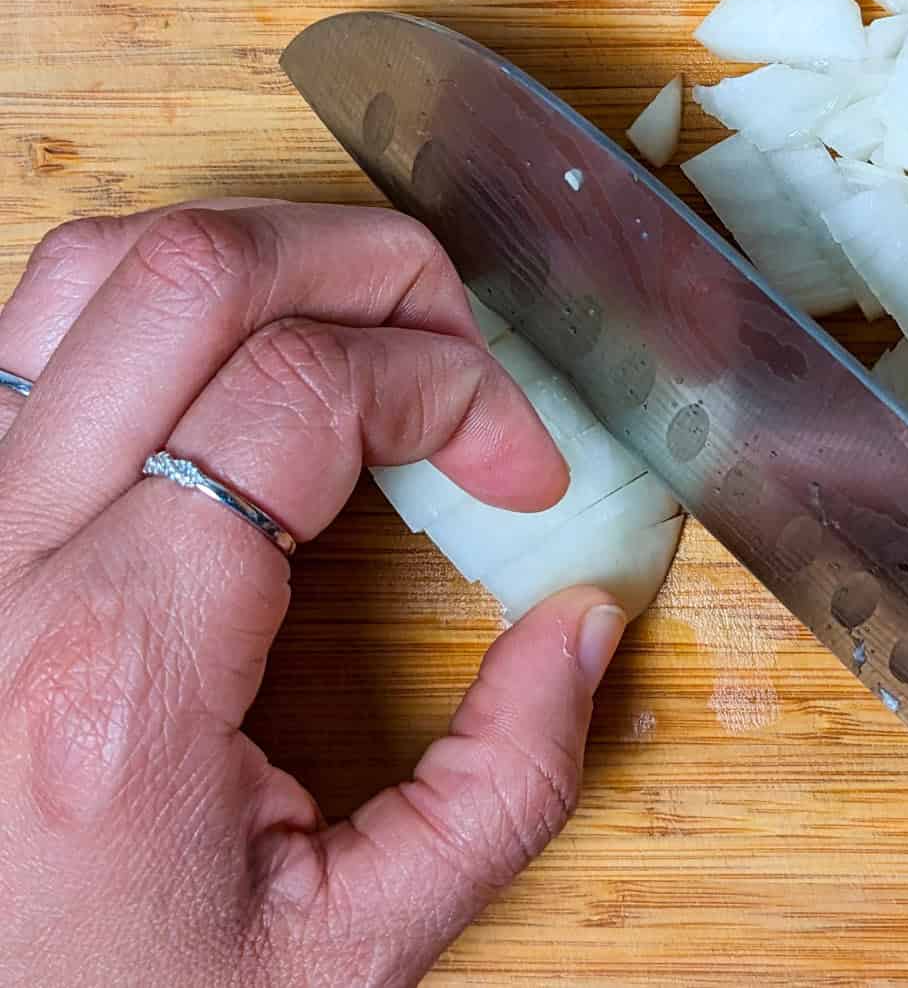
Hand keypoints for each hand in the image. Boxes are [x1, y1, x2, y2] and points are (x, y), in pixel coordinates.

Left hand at [0, 201, 627, 987]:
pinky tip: (247, 366)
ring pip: (99, 263)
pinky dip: (169, 301)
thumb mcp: (342, 955)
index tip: (518, 464)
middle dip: (379, 269)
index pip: (306, 391)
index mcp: (118, 664)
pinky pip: (40, 324)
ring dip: (269, 259)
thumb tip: (582, 626)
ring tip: (365, 331)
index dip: (457, 389)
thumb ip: (500, 787)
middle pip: (201, 274)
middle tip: (463, 347)